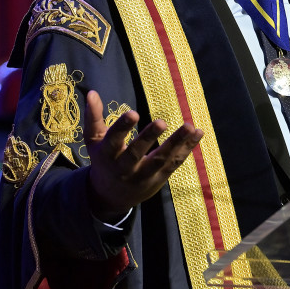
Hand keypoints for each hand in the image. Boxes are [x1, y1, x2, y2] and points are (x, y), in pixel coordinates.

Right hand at [84, 90, 203, 222]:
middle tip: (161, 122)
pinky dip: (187, 148)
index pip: (114, 141)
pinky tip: (198, 132)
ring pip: (161, 160)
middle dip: (148, 138)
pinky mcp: (160, 178)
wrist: (113, 196)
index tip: (133, 113)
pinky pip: (175, 163)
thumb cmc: (104, 160)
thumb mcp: (94, 140)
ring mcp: (144, 174)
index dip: (122, 128)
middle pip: (136, 153)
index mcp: (108, 155)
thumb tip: (92, 92)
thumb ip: (93, 117)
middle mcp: (125, 167)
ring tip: (189, 127)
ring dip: (176, 143)